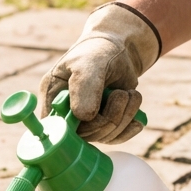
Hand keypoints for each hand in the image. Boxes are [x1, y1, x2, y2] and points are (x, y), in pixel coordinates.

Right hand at [39, 2, 160, 142]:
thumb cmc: (98, 53)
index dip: (75, 128)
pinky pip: (116, 138)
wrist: (118, 52)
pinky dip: (130, 126)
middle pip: (85, 135)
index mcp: (53, 96)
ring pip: (104, 136)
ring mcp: (86, 122)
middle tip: (122, 94)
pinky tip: (137, 117)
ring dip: (124, 117)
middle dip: (109, 118)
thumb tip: (84, 117)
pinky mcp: (103, 125)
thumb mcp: (89, 63)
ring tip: (131, 94)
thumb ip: (84, 86)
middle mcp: (67, 113)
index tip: (94, 114)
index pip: (57, 126)